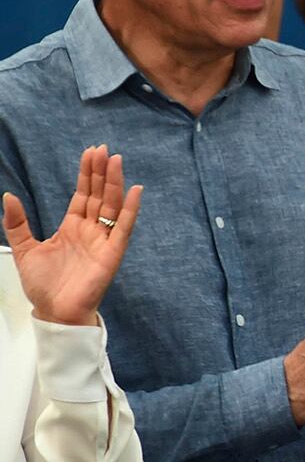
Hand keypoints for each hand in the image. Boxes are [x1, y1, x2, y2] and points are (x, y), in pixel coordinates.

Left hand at [3, 145, 144, 326]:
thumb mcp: (24, 249)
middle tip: (102, 149)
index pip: (83, 194)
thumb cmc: (43, 285)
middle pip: (99, 195)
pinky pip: (125, 227)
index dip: (86, 174)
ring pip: (112, 205)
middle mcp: (91, 230)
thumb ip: (17, 223)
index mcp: (72, 227)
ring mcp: (103, 240)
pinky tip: (135, 190)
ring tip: (115, 160)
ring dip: (114, 183)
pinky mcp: (112, 253)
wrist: (54, 311)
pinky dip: (131, 209)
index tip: (90, 153)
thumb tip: (9, 195)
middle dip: (101, 172)